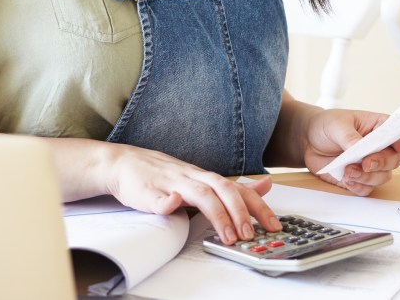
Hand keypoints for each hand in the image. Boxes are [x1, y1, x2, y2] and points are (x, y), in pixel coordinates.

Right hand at [101, 144, 280, 244]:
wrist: (126, 164)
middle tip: (250, 235)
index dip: (257, 206)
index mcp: (205, 178)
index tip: (274, 225)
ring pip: (198, 194)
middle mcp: (193, 178)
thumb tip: (266, 186)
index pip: (237, 190)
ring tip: (227, 235)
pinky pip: (158, 197)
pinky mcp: (149, 191)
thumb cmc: (165, 175)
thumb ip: (233, 186)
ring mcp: (171, 183)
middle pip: (222, 189)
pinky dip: (165, 201)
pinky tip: (171, 204)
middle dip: (239, 212)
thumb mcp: (202, 179)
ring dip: (216, 214)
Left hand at [302, 109, 399, 195]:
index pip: (398, 134)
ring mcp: (369, 164)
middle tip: (365, 163)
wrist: (307, 140)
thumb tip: (361, 149)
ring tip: (348, 170)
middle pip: (393, 160)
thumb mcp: (337, 125)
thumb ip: (351, 138)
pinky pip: (367, 189)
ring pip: (381, 177)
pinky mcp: (358, 178)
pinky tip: (347, 179)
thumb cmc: (326, 125)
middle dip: (380, 164)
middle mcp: (378, 147)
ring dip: (366, 177)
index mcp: (378, 127)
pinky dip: (358, 186)